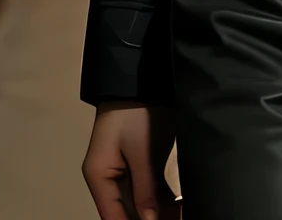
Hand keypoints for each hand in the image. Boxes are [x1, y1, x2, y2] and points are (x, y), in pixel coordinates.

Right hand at [82, 102, 179, 219]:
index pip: (112, 217)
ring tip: (182, 214)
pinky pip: (149, 191)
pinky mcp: (139, 164)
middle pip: (127, 212)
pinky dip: (164, 201)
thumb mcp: (142, 152)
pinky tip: (180, 207)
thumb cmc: (137, 112)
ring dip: (160, 212)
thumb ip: (144, 191)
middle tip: (177, 218)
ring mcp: (123, 171)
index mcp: (99, 176)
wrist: (143, 76)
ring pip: (141, 204)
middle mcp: (107, 179)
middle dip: (151, 219)